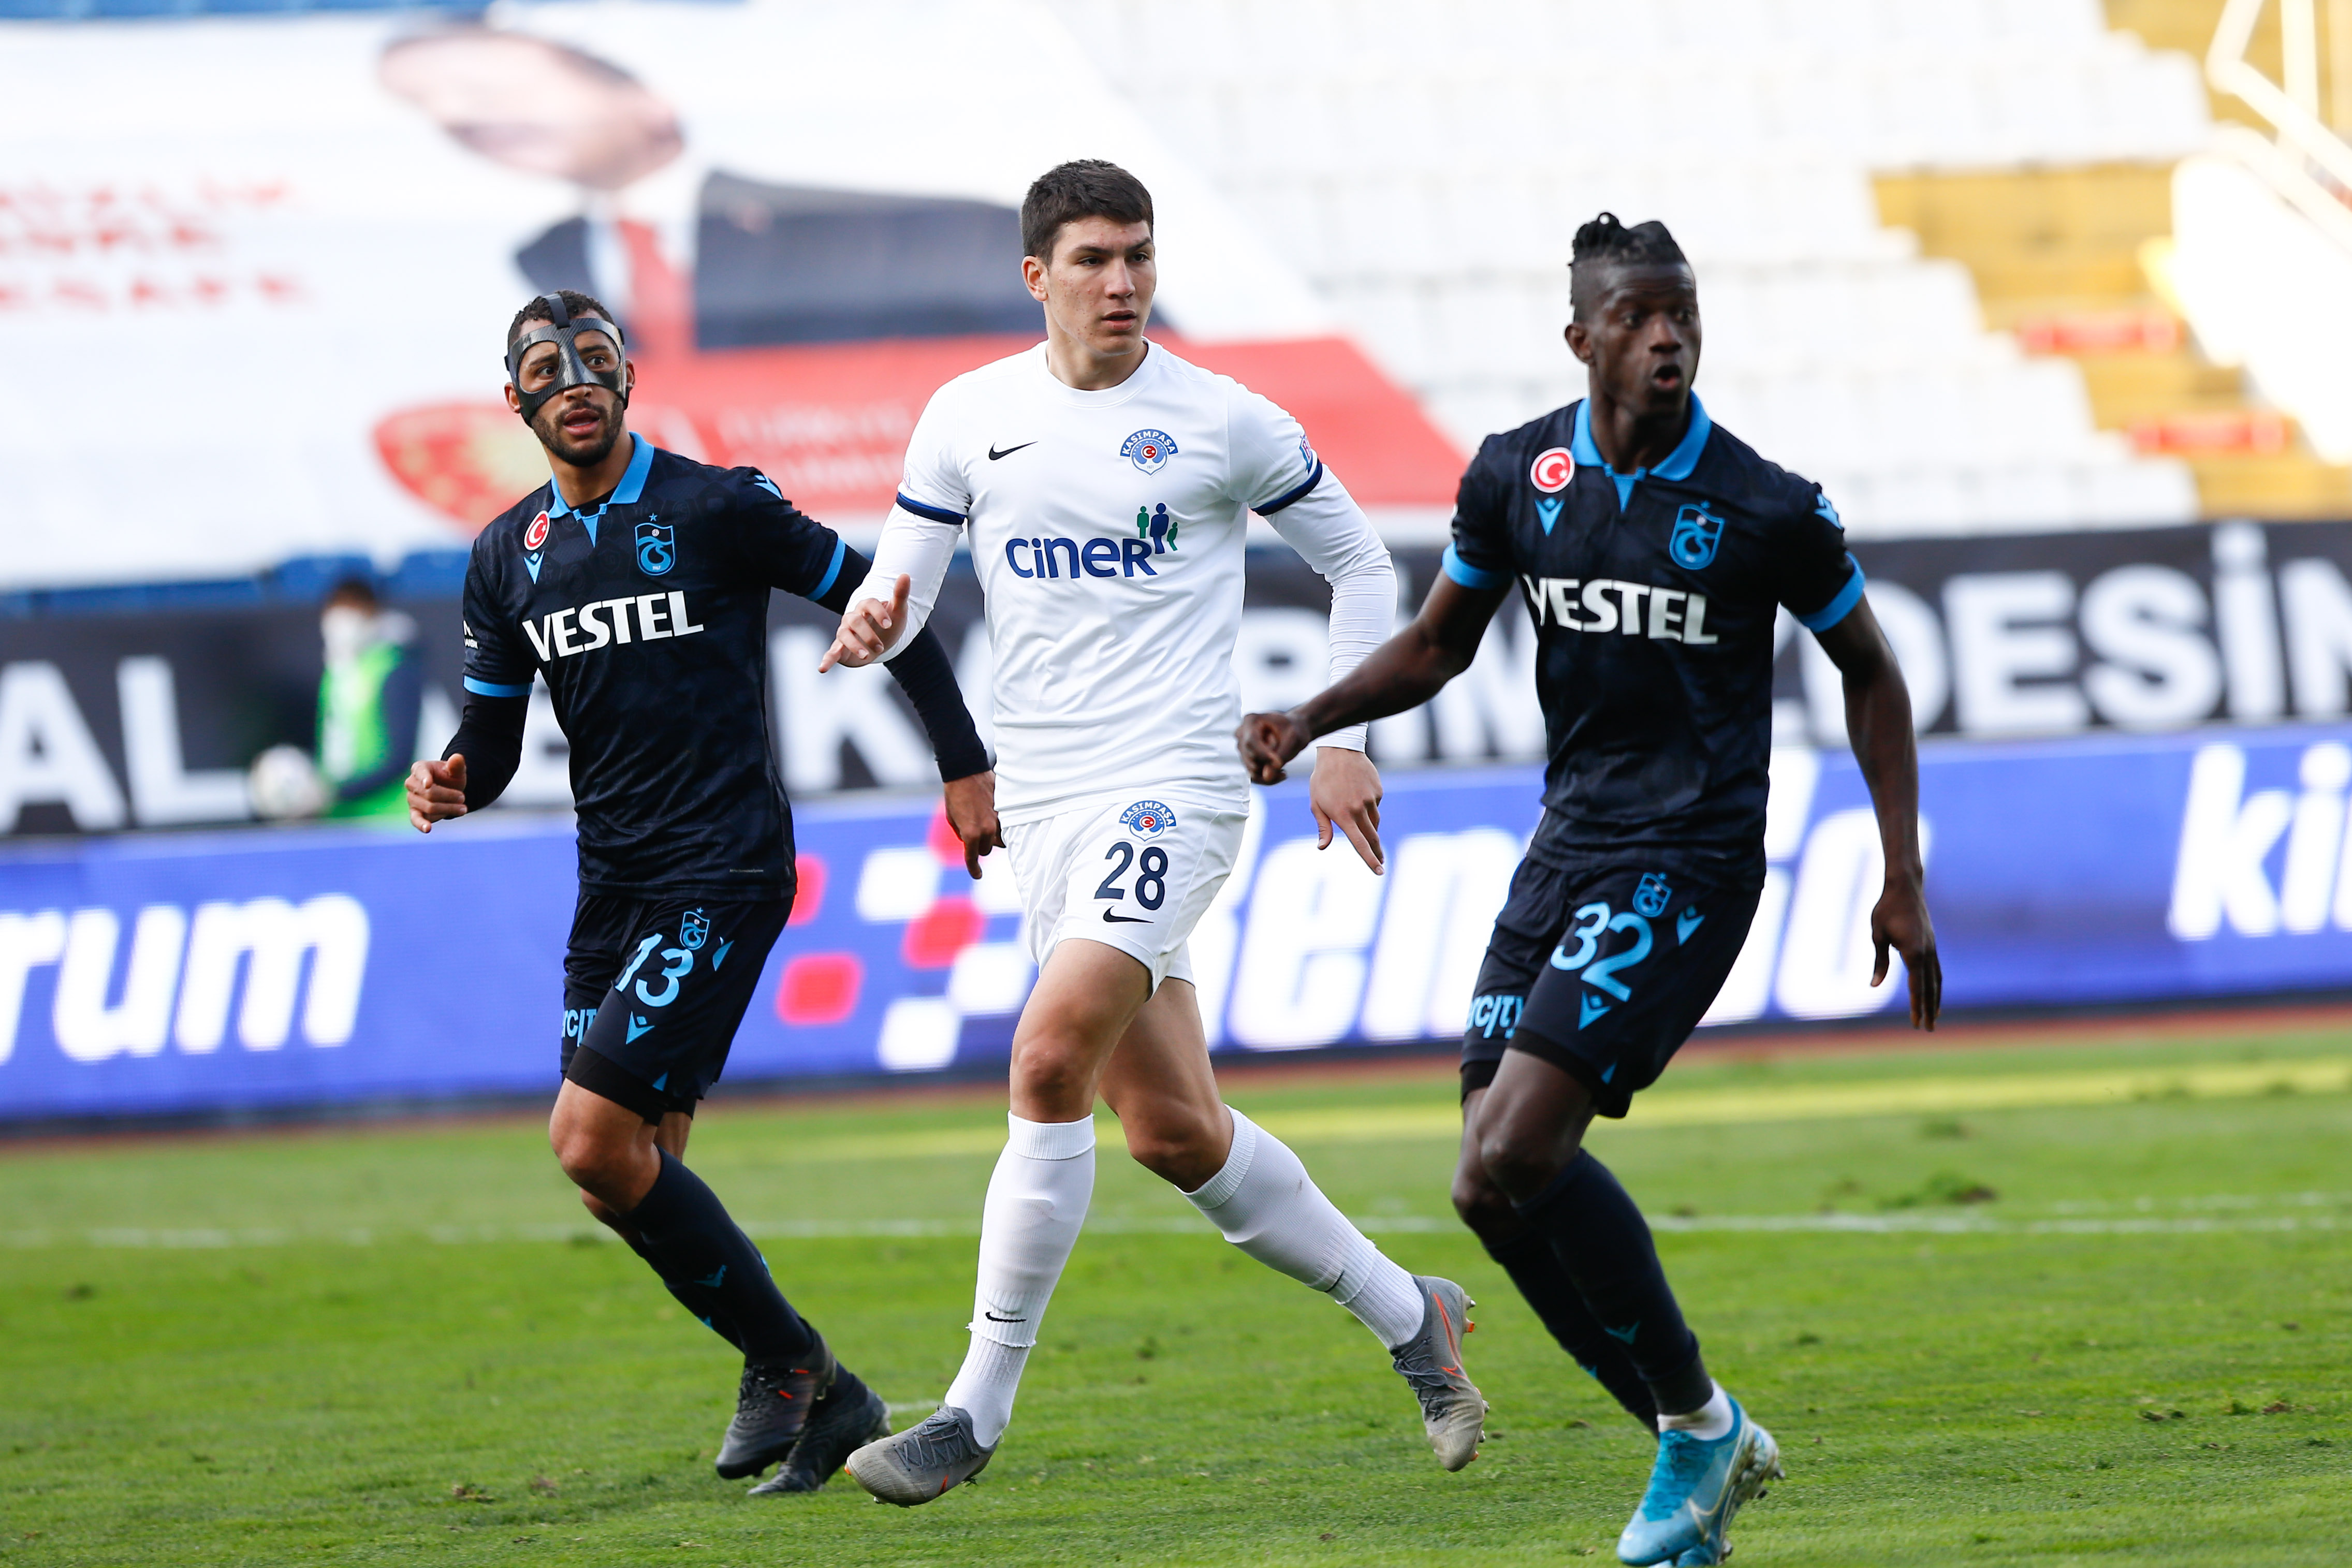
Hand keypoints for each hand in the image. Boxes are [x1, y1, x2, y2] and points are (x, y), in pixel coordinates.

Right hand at [407, 755, 466, 833]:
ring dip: (448, 809)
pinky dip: (421, 824)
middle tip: (463, 798)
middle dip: (449, 796)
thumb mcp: (457, 770)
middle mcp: (412, 783)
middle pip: (429, 793)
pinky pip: (415, 819)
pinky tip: (428, 829)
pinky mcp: (415, 812)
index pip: (420, 772)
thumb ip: (457, 765)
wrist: (451, 790)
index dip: (424, 778)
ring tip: (463, 809)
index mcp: (419, 768)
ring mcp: (412, 799)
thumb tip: (457, 758)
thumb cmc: (451, 777)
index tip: (429, 784)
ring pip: (429, 807)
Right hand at [819, 575, 911, 670]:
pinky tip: (822, 668)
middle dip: (868, 634)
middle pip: (856, 621)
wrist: (883, 642)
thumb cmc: (889, 625)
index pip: (869, 603)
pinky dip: (827, 660)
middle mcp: (853, 618)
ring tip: (867, 655)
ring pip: (844, 634)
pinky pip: (832, 652)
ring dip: (855, 645)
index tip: (889, 624)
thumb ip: (900, 595)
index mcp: (866, 607)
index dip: (878, 613)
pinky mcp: (840, 648)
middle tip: (881, 647)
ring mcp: (845, 633)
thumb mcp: (898, 612)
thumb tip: (905, 574)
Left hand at [943, 770, 1002, 878]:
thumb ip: (962, 834)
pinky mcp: (1005, 810)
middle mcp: (987, 830)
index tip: (977, 875)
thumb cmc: (955, 795)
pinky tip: (996, 818)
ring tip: (987, 827)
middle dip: (981, 846)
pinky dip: (1002, 826)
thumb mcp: (952, 819)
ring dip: (993, 838)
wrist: (966, 772)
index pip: (973, 858)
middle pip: (987, 850)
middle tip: (975, 835)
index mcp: (970, 834)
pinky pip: (1007, 826)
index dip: (974, 869)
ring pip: (1000, 840)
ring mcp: (999, 820)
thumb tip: (971, 841)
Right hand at [1237, 709, 1311, 784]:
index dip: (1264, 755)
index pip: (1251, 742)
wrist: (1293, 732)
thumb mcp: (1293, 739)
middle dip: (1270, 762)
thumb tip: (1266, 777)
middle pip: (1251, 757)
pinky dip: (1269, 779)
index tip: (1280, 763)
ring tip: (1284, 765)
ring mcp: (1242, 748)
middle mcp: (1241, 734)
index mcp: (1251, 720)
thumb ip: (1281, 755)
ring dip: (1271, 772)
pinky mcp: (1246, 760)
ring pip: (1252, 770)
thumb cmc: (1294, 730)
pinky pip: (1254, 777)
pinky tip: (1281, 773)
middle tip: (1285, 756)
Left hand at [1308, 746, 1383, 874]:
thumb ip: (1323, 827)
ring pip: (1375, 822)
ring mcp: (1371, 800)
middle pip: (1372, 837)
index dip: (1369, 860)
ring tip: (1361, 825)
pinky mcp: (1378, 791)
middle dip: (1377, 853)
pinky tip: (1358, 795)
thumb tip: (1322, 847)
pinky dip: (1368, 807)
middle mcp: (1359, 809)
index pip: (1360, 843)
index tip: (1378, 871)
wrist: (1339, 751)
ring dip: (1370, 829)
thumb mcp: (1316, 803)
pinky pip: (1375, 806)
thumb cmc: (1322, 779)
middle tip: (1380, 863)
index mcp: (1343, 815)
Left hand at [1870, 873, 1940, 1028]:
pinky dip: (1936, 984)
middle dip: (1928, 1009)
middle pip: (1929, 987)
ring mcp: (1931, 947)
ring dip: (1935, 999)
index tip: (1915, 1023)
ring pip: (1936, 979)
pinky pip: (1936, 969)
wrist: (1904, 888)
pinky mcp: (1931, 943)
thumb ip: (1879, 961)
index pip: (1916, 986)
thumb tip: (1874, 985)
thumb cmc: (1886, 909)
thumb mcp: (1877, 935)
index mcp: (1913, 951)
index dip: (1916, 1006)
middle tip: (1928, 1030)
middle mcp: (1927, 952)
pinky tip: (1934, 992)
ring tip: (1935, 1017)